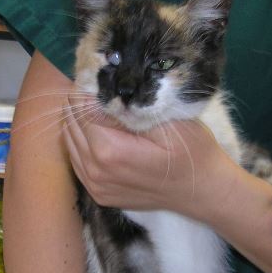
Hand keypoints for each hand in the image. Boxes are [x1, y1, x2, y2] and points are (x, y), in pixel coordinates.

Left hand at [62, 96, 240, 218]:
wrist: (202, 190)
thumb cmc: (192, 152)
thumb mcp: (167, 121)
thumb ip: (129, 107)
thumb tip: (100, 91)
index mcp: (109, 150)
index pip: (80, 107)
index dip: (89, 88)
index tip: (105, 79)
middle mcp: (95, 171)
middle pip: (70, 123)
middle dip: (82, 104)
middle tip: (105, 92)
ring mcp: (95, 186)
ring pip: (69, 141)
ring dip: (81, 123)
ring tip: (105, 112)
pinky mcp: (99, 194)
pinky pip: (77, 161)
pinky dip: (83, 144)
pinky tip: (103, 134)